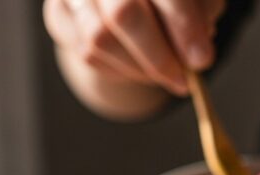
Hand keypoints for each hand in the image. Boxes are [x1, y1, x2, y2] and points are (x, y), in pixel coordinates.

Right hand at [44, 0, 225, 95]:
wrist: (124, 0)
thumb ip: (202, 14)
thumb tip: (195, 51)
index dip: (184, 26)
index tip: (201, 60)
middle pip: (123, 14)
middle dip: (158, 57)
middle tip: (183, 81)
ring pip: (100, 39)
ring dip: (138, 68)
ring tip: (164, 74)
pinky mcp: (57, 13)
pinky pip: (87, 54)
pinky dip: (119, 69)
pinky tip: (137, 65)